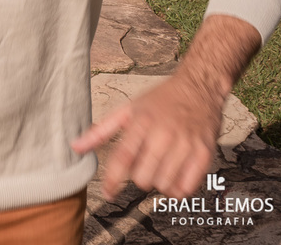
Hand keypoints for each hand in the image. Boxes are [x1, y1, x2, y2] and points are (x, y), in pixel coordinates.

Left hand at [72, 72, 224, 200]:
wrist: (198, 87)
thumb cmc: (160, 99)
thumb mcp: (127, 109)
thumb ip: (100, 130)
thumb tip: (75, 147)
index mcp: (141, 122)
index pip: (123, 157)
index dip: (113, 179)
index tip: (108, 192)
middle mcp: (164, 134)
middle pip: (143, 176)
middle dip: (138, 178)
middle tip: (143, 167)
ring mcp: (186, 144)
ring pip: (164, 185)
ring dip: (158, 183)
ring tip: (159, 169)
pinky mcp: (204, 153)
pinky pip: (187, 187)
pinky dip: (177, 189)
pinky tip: (174, 176)